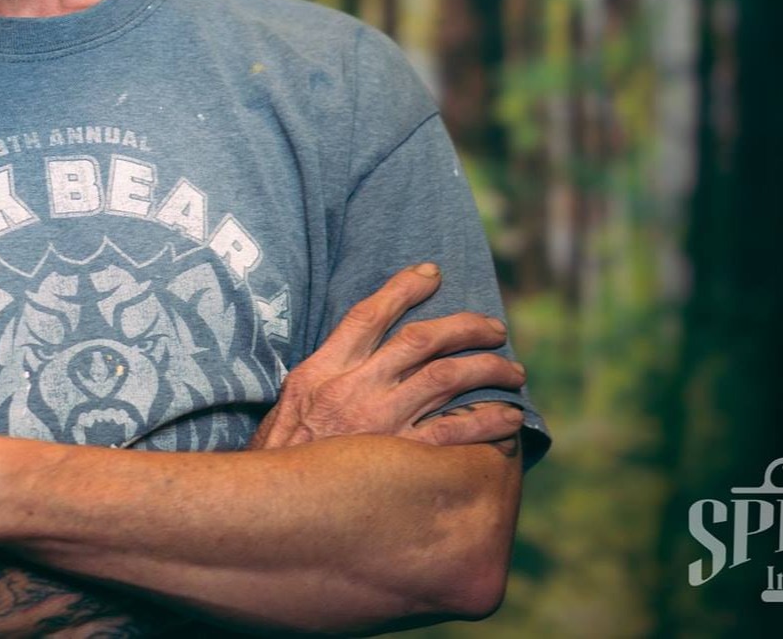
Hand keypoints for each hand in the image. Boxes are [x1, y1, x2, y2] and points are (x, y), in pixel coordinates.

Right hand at [248, 263, 526, 450]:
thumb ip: (323, 380)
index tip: (431, 274)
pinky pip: (455, 432)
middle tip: (494, 328)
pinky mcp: (400, 461)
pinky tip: (510, 419)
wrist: (269, 509)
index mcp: (322, 370)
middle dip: (464, 326)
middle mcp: (354, 388)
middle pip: (419, 340)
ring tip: (513, 371)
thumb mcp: (289, 406)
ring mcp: (379, 422)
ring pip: (446, 377)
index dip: (403, 289)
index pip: (368, 315)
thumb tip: (357, 361)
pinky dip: (487, 421)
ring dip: (486, 368)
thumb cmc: (279, 460)